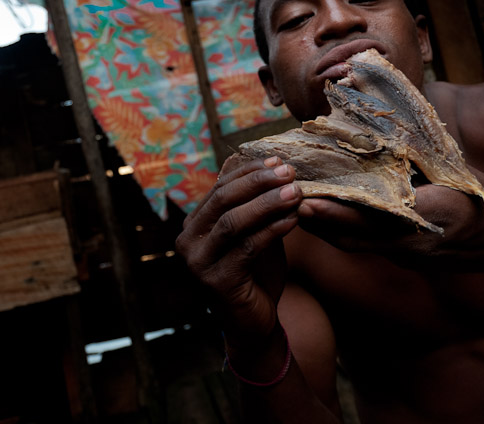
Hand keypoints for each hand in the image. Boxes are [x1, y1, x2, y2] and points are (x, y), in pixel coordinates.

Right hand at [176, 155, 301, 341]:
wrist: (254, 323)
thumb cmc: (255, 273)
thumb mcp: (253, 231)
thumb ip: (254, 203)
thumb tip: (266, 162)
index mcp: (194, 225)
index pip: (220, 187)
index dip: (249, 172)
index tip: (278, 161)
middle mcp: (188, 241)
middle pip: (223, 200)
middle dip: (258, 183)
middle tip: (288, 172)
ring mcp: (199, 263)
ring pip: (233, 222)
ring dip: (267, 204)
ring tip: (295, 193)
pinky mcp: (217, 282)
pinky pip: (247, 248)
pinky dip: (272, 230)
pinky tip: (293, 219)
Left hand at [295, 174, 483, 270]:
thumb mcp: (455, 172)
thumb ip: (418, 158)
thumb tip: (381, 133)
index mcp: (428, 215)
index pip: (373, 216)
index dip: (338, 212)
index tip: (309, 200)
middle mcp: (412, 241)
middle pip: (354, 237)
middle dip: (319, 222)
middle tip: (289, 201)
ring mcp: (408, 255)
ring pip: (356, 245)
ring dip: (326, 229)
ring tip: (298, 206)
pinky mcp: (406, 259)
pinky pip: (367, 246)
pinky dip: (343, 232)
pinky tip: (326, 217)